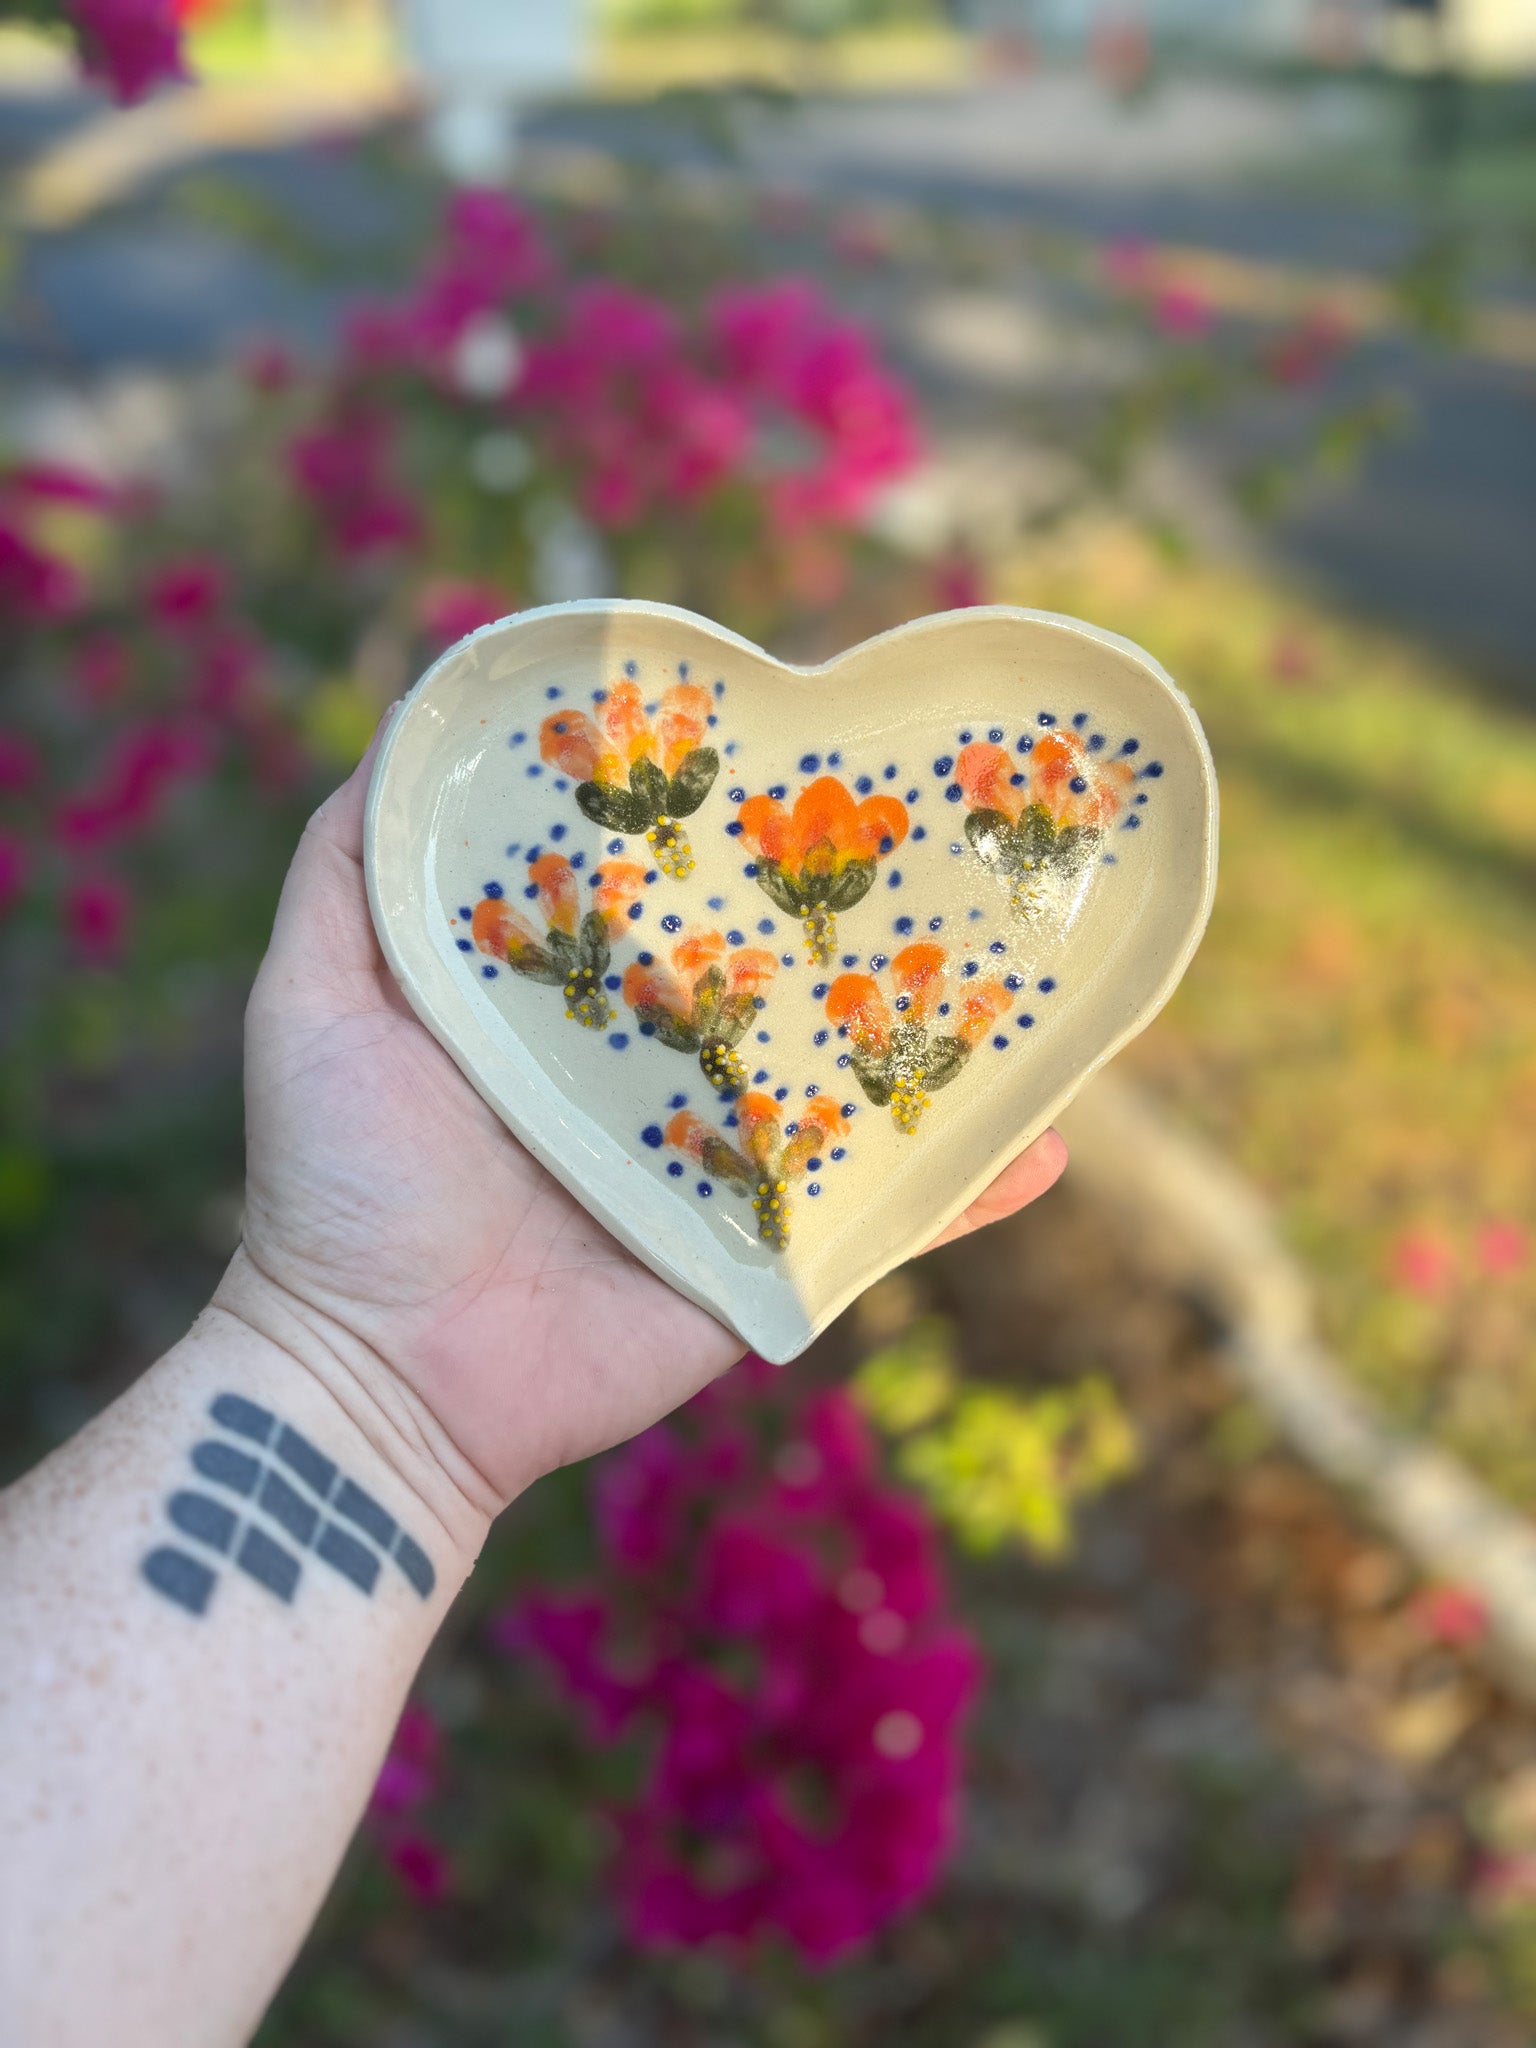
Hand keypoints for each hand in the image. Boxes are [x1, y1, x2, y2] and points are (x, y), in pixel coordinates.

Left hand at [223, 714, 1067, 1532]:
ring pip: (845, 1090)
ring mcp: (720, 1167)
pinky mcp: (762, 1260)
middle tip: (941, 843)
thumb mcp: (313, 997)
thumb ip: (348, 871)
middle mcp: (655, 1073)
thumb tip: (404, 725)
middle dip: (851, 921)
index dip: (719, 831)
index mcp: (568, 1005)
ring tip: (1026, 970)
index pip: (666, 899)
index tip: (784, 745)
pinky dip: (964, 1194)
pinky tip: (1047, 1144)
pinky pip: (878, 1223)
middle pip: (773, 982)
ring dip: (936, 1043)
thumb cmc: (340, 1180)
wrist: (382, 1374)